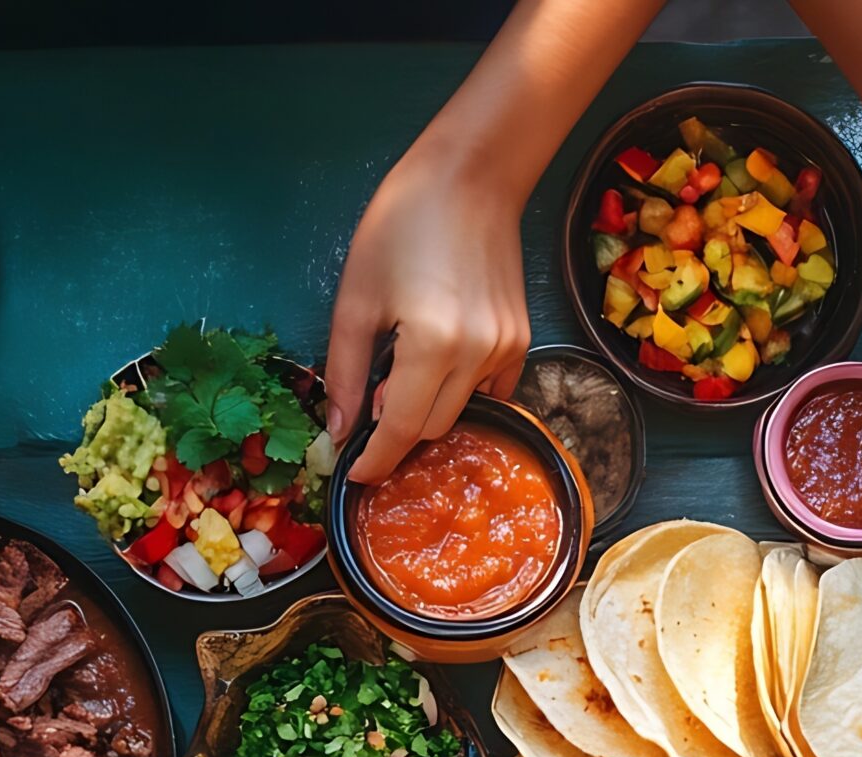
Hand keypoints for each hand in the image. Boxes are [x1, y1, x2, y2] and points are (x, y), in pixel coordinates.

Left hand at [325, 152, 529, 481]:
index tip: (354, 473)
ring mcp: (507, 348)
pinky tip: (439, 362)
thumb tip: (339, 431)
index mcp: (432, 344)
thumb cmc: (401, 225)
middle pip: (433, 427)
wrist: (469, 178)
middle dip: (398, 430)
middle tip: (372, 402)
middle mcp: (478, 354)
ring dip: (428, 406)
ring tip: (404, 367)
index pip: (402, 430)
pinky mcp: (522, 340)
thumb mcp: (355, 298)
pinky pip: (491, 390)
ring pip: (462, 410)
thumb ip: (346, 372)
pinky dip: (460, 391)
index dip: (375, 459)